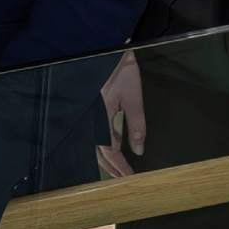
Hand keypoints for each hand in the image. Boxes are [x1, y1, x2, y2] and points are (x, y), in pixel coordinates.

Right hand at [99, 52, 146, 179]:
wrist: (105, 50)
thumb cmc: (121, 71)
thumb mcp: (133, 98)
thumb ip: (136, 126)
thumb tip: (139, 150)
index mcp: (101, 118)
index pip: (109, 151)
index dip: (120, 166)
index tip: (130, 177)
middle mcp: (92, 120)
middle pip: (99, 153)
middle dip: (112, 168)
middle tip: (124, 178)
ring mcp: (90, 116)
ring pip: (95, 146)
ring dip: (107, 160)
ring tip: (118, 169)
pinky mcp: (91, 111)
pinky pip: (96, 135)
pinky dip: (104, 147)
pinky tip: (111, 149)